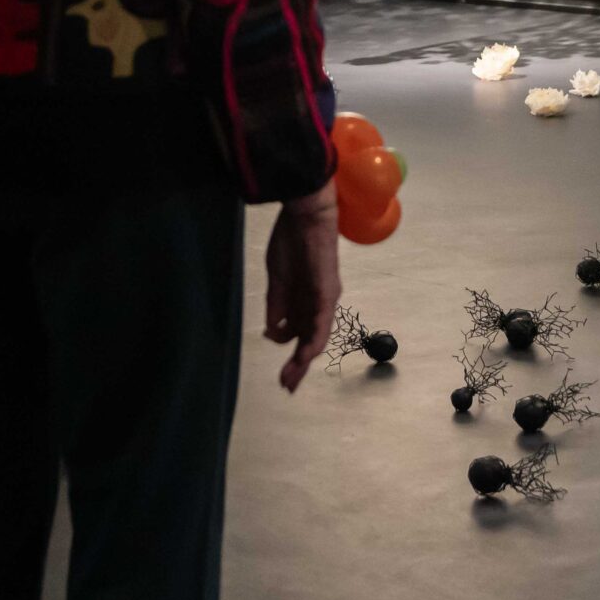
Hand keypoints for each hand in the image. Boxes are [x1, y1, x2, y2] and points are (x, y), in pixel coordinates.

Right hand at [263, 183, 341, 392]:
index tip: (279, 373)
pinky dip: (313, 340)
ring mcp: (325, 299)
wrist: (304, 215)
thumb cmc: (290, 241)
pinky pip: (322, 321)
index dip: (289, 354)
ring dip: (303, 360)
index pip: (299, 334)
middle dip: (297, 366)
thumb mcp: (277, 280)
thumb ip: (276, 306)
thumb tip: (271, 331)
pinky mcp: (327, 292)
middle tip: (286, 385)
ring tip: (290, 378)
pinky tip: (304, 355)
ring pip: (317, 337)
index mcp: (304, 300)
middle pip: (309, 341)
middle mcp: (319, 304)